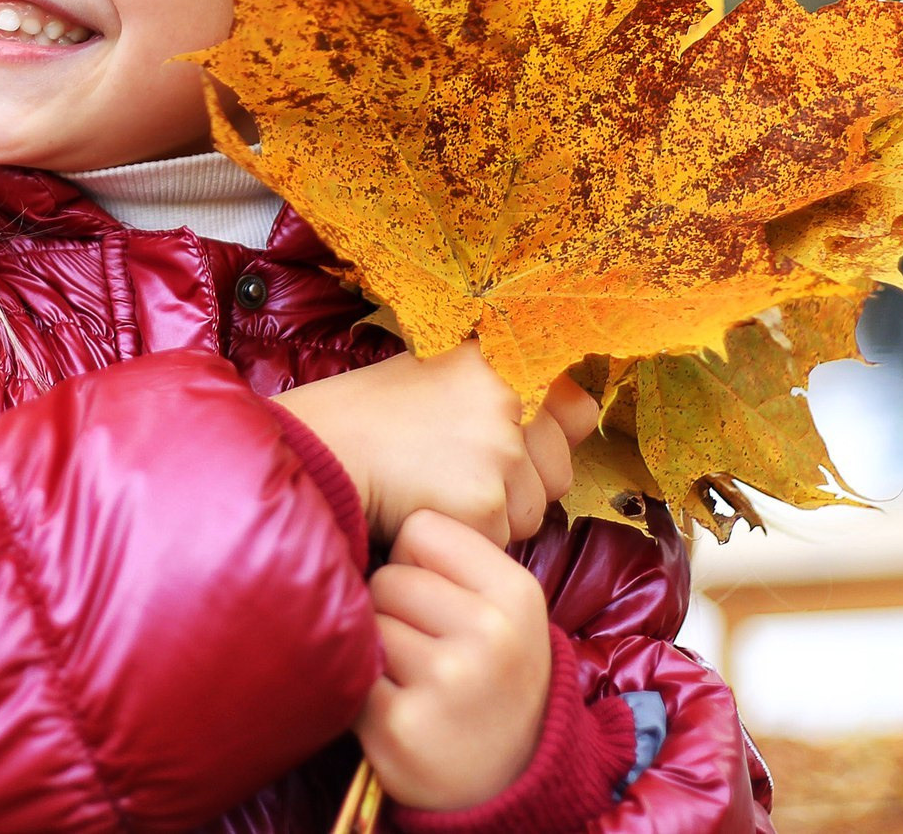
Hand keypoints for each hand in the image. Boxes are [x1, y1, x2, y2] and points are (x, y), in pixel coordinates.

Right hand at [271, 339, 599, 545]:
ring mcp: (502, 453)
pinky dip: (469, 538)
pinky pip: (501, 541)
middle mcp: (511, 400)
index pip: (578, 407)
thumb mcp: (441, 370)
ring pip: (533, 513)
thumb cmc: (372, 414)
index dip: (556, 432)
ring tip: (440, 490)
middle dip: (523, 485)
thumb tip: (573, 407)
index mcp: (503, 361)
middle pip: (560, 471)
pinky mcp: (485, 503)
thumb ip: (501, 384)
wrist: (323, 448)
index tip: (526, 442)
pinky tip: (429, 510)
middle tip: (462, 473)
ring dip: (497, 516)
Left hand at [357, 509, 557, 811]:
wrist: (511, 780)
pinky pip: (352, 674)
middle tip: (427, 647)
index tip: (436, 593)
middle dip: (393, 607)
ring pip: (366, 622)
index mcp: (516, 594)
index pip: (422, 528)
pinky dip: (363, 691)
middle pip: (388, 576)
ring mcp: (445, 681)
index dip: (415, 558)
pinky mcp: (400, 725)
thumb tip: (375, 516)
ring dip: (377, 649)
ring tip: (415, 679)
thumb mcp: (507, 610)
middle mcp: (488, 635)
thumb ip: (456, 562)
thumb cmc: (498, 678)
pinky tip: (399, 709)